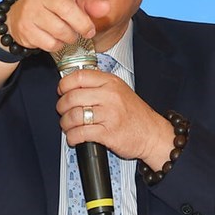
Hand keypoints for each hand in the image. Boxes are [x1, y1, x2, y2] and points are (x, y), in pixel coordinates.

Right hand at [6, 0, 110, 52]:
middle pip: (66, 10)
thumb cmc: (50, 7)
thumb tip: (106, 7)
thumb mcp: (69, 0)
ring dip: (70, 36)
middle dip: (83, 24)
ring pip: (61, 30)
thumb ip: (89, 4)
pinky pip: (51, 43)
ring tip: (69, 33)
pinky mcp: (26, 29)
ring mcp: (30, 12)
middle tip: (89, 31)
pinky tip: (55, 38)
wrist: (17, 18)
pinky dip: (58, 45)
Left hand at [56, 69, 172, 166]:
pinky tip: (74, 138)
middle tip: (63, 111)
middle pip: (72, 97)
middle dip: (62, 106)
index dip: (64, 84)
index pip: (79, 76)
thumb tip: (73, 85)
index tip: (61, 91)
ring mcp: (109, 115)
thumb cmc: (135, 114)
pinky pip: (80, 133)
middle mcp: (110, 96)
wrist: (153, 134)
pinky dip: (72, 137)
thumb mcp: (120, 90)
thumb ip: (99, 86)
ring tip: (68, 126)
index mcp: (111, 82)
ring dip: (65, 123)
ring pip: (74, 116)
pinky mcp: (108, 133)